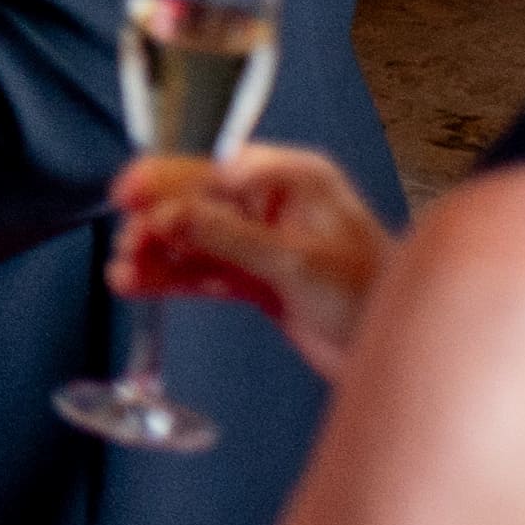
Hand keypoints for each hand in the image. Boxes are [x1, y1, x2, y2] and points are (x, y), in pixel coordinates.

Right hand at [112, 144, 395, 380]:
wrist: (399, 356)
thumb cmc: (370, 295)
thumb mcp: (294, 261)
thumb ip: (226, 236)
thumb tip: (166, 215)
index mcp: (295, 179)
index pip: (216, 168)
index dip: (168, 180)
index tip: (128, 194)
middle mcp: (275, 205)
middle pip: (196, 202)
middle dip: (155, 222)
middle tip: (126, 245)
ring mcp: (263, 242)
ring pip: (193, 239)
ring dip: (158, 254)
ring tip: (125, 273)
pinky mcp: (256, 278)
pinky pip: (202, 271)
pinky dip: (171, 278)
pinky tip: (141, 285)